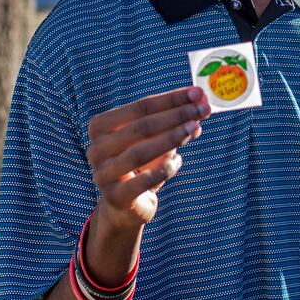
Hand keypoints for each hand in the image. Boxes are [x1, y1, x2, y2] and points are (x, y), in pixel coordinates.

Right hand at [87, 86, 209, 230]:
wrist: (124, 206)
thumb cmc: (141, 163)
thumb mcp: (155, 139)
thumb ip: (176, 122)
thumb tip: (201, 105)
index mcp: (100, 126)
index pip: (140, 107)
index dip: (171, 99)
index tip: (198, 94)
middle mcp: (96, 148)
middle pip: (141, 127)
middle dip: (176, 115)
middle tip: (203, 110)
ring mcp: (103, 174)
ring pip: (140, 152)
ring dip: (172, 138)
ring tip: (195, 128)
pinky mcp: (115, 197)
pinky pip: (144, 180)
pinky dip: (165, 168)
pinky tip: (178, 161)